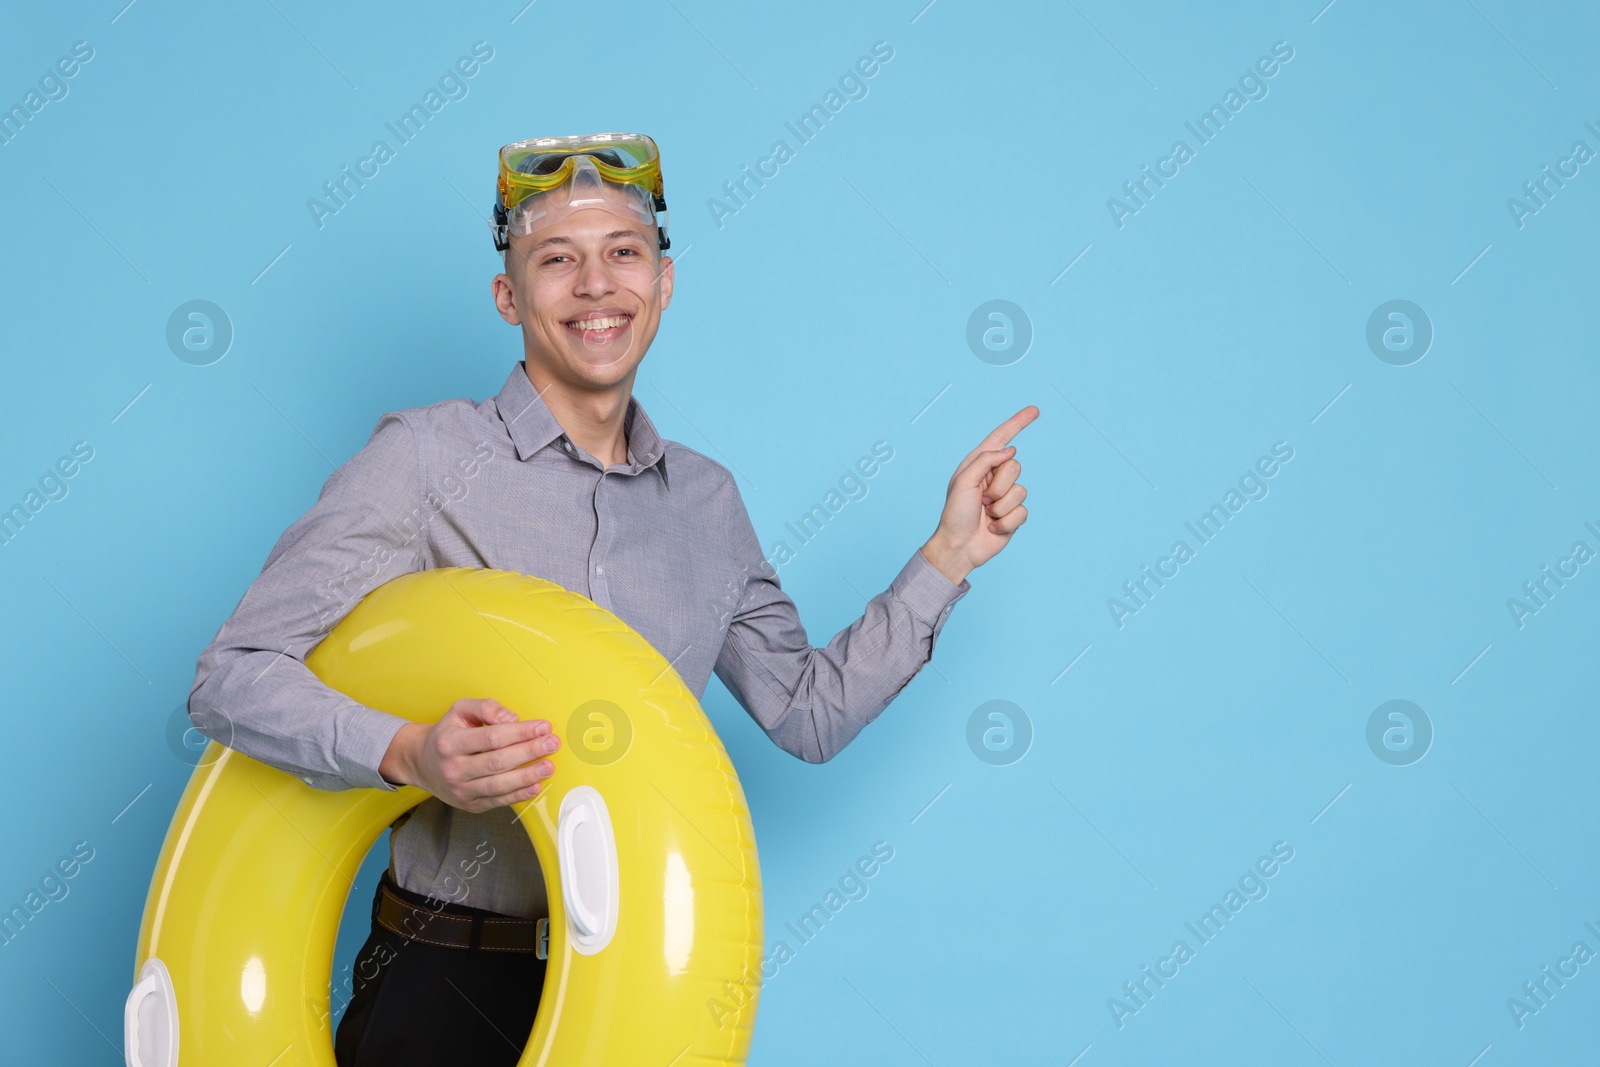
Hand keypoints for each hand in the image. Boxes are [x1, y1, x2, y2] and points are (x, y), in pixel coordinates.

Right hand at [378, 697, 559, 812]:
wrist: (421, 762)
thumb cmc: (447, 734)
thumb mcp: (460, 711)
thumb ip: (486, 708)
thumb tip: (512, 719)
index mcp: (450, 743)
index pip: (491, 737)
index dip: (520, 732)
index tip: (542, 726)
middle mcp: (454, 768)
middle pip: (497, 762)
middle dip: (529, 752)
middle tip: (552, 743)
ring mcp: (461, 790)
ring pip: (498, 785)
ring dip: (528, 776)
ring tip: (548, 766)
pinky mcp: (470, 805)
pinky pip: (498, 801)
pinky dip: (518, 795)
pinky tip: (535, 785)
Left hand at [921, 405, 1038, 583]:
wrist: (959, 547)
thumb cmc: (955, 514)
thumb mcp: (964, 482)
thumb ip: (985, 461)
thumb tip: (1010, 450)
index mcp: (978, 465)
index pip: (1001, 439)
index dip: (1018, 423)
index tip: (1034, 410)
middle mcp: (993, 477)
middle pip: (1015, 467)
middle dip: (999, 486)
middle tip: (982, 500)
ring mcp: (1005, 496)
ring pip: (1021, 491)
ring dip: (1001, 506)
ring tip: (986, 514)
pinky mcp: (1014, 514)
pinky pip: (1023, 511)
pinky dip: (1006, 522)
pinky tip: (992, 527)